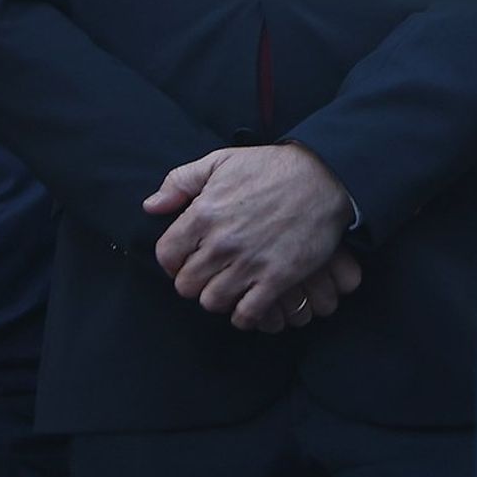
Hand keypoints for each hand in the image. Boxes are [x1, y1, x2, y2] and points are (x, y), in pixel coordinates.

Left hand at [145, 144, 353, 330]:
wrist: (324, 176)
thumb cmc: (270, 167)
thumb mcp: (221, 161)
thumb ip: (180, 182)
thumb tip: (151, 207)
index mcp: (204, 212)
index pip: (166, 255)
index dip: (173, 261)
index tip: (186, 259)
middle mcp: (223, 241)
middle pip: (187, 285)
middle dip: (195, 281)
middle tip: (210, 273)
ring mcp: (250, 262)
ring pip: (212, 302)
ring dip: (218, 297)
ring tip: (229, 285)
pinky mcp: (277, 278)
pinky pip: (246, 314)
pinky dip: (244, 314)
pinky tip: (249, 299)